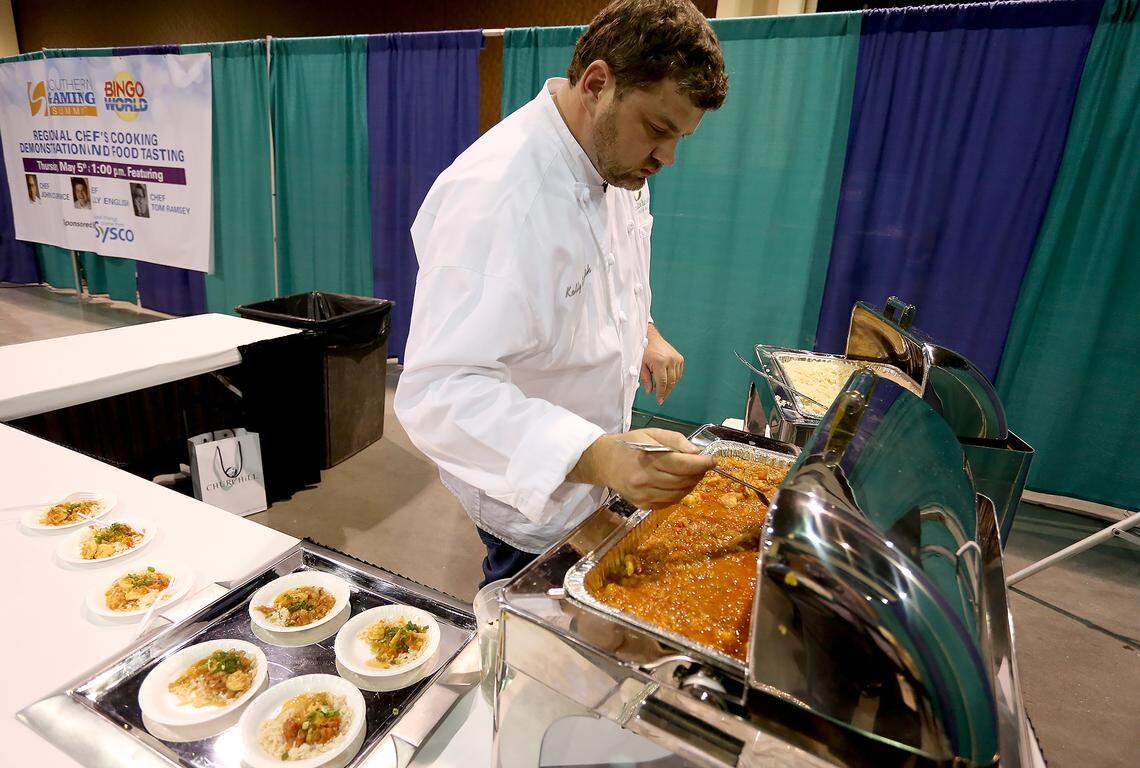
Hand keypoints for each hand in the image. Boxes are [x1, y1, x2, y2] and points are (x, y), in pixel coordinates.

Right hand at [568, 428, 714, 508]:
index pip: (683, 464)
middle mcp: (645, 479)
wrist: (603, 462)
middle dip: (698, 473)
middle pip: (684, 480)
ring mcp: (643, 495)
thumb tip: (695, 452)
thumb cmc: (630, 444)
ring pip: (679, 494)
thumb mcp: (651, 433)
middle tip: (702, 465)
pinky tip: (677, 484)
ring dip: (691, 484)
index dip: (702, 464)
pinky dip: (679, 494)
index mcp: (648, 458)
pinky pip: (669, 503)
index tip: (712, 460)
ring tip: (691, 474)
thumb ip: (674, 440)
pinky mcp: (642, 505)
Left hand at [641, 324, 683, 405]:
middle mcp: (670, 360)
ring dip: (669, 386)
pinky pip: (678, 373)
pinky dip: (673, 378)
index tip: (659, 400)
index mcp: (660, 362)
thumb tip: (649, 391)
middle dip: (666, 392)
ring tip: (661, 388)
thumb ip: (645, 379)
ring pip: (676, 379)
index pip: (662, 383)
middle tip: (661, 398)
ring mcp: (676, 359)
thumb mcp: (641, 365)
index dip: (661, 393)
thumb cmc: (644, 350)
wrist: (650, 337)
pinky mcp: (680, 358)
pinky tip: (666, 380)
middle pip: (671, 382)